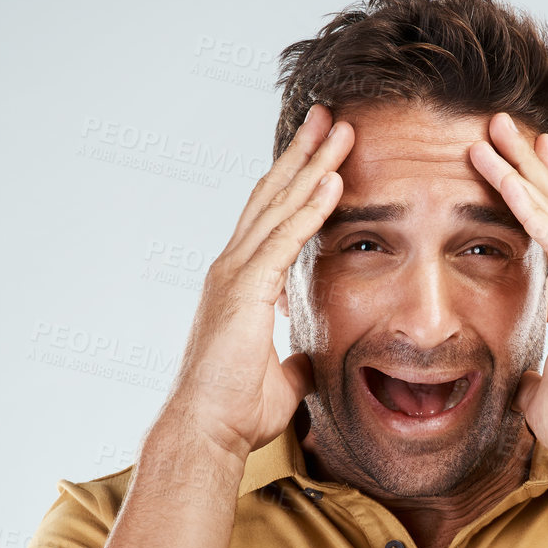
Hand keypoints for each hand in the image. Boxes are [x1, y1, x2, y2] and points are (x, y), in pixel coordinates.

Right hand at [167, 103, 353, 464]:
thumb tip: (311, 363)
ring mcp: (235, 275)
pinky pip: (284, 238)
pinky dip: (309, 207)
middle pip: (272, 197)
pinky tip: (332, 181)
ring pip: (278, 206)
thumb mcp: (281, 381)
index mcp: (240, 284)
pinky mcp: (244, 289)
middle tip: (328, 116)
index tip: (323, 156)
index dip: (297, 185)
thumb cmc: (235, 412)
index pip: (272, 221)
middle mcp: (232, 269)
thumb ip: (296, 362)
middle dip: (302, 155)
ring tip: (340, 130)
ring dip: (312, 166)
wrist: (206, 431)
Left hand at [467, 113, 547, 470]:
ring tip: (492, 133)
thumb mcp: (539, 392)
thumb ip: (529, 375)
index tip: (504, 161)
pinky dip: (533, 209)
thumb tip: (516, 379)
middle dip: (524, 164)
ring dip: (521, 172)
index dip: (527, 194)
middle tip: (495, 123)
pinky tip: (509, 181)